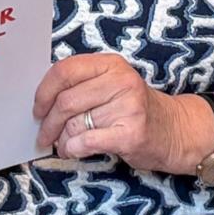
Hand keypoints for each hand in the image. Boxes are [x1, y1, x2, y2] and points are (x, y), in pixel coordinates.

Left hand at [32, 53, 203, 173]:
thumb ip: (82, 86)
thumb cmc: (135, 109)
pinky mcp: (131, 133)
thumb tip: (42, 103)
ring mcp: (128, 107)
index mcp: (111, 64)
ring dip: (61, 139)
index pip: (64, 70)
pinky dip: (73, 149)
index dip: (44, 92)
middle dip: (48, 123)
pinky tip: (73, 150)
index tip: (37, 108)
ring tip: (63, 144)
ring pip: (74, 124)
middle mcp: (121, 81)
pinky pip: (86, 141)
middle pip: (65, 101)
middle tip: (44, 135)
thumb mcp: (112, 85)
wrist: (175, 130)